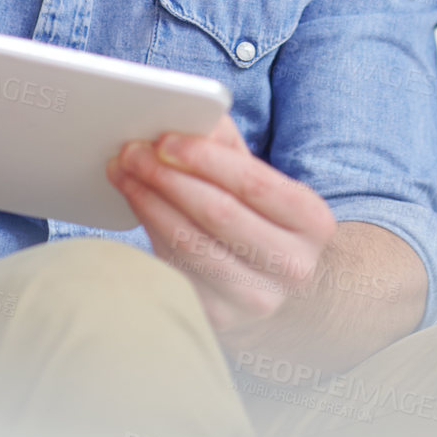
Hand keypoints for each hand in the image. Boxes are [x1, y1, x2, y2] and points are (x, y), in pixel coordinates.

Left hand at [106, 116, 336, 334]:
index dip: (204, 158)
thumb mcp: (265, 184)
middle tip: (132, 153)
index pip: (253, 182)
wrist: (284, 293)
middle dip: (166, 177)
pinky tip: (137, 206)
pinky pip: (174, 268)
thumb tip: (191, 117)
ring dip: (148, 203)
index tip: (163, 139)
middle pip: (217, 213)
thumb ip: (230, 149)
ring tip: (124, 174)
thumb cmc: (266, 223)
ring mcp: (256, 299)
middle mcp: (292, 266)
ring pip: (189, 244)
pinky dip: (150, 232)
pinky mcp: (219, 319)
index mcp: (313, 223)